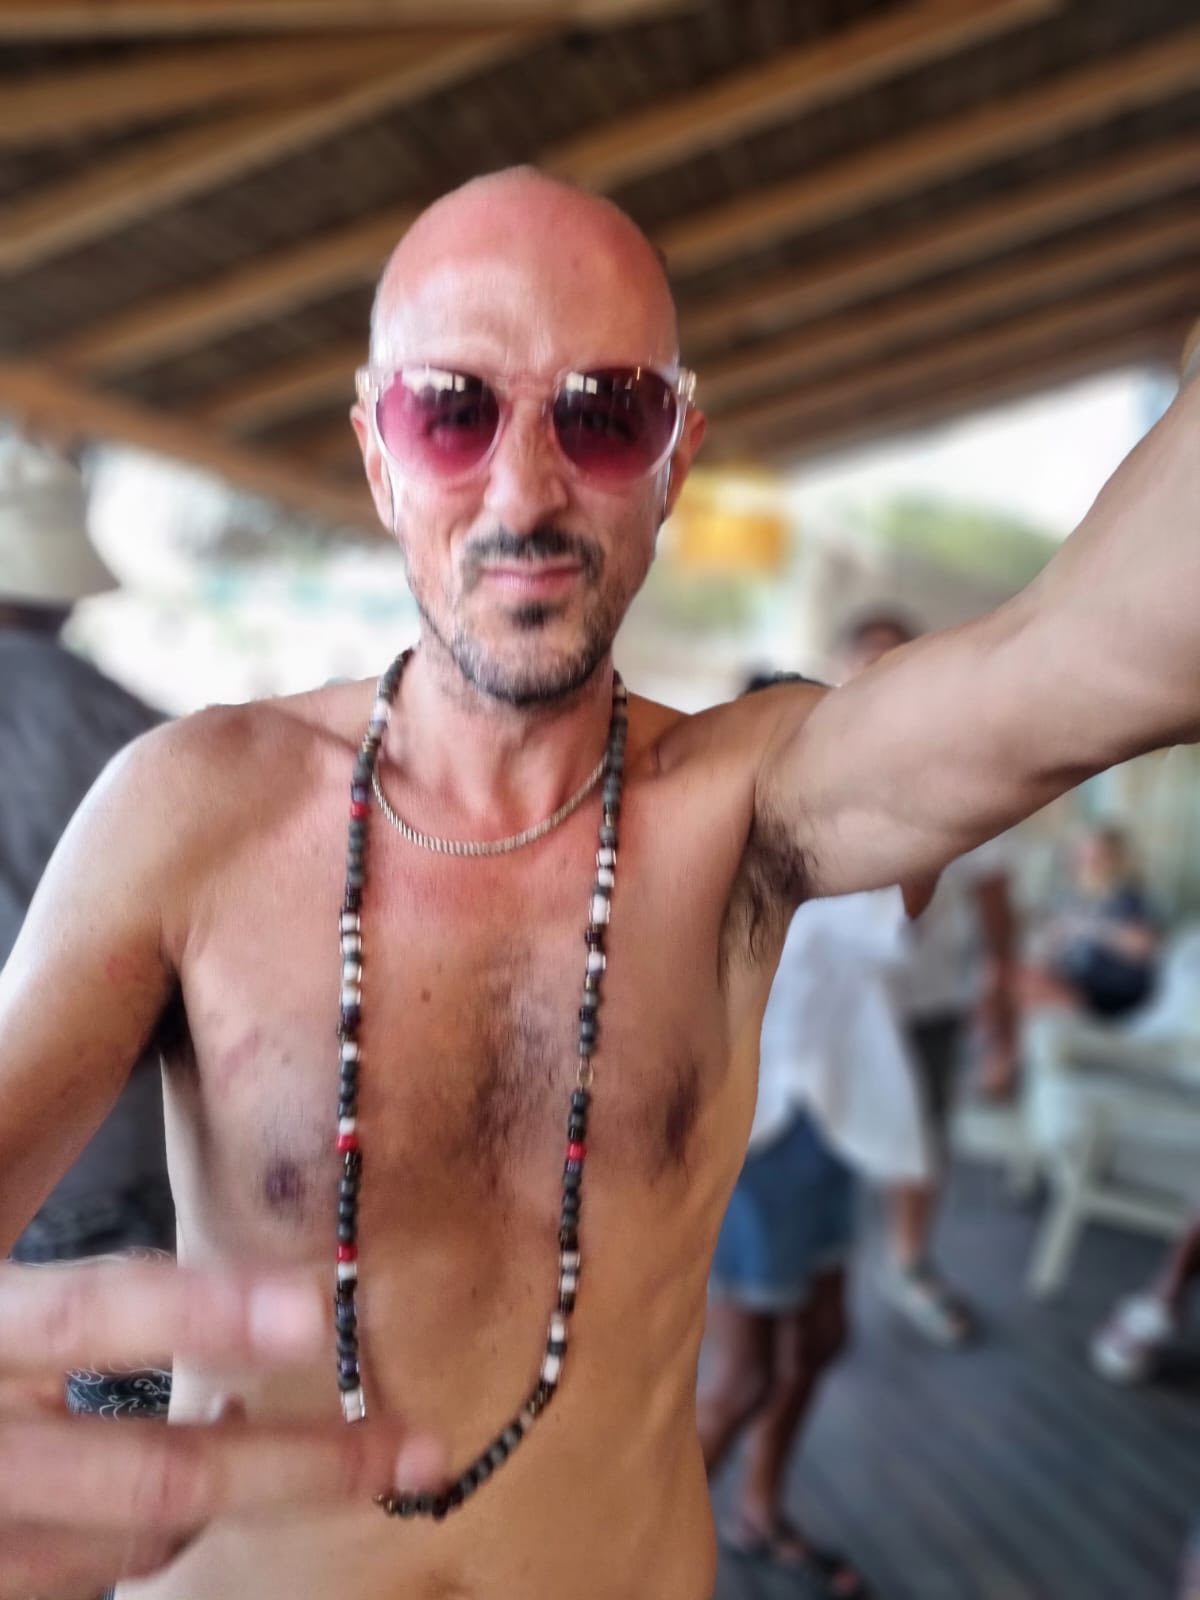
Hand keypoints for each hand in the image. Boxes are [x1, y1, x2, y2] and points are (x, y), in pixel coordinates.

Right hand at [0, 1259, 443, 1599]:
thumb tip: (187, 1184)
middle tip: (411, 1446)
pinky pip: (94, 1573)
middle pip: (151, 1470)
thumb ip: (51, 1248)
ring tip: (347, 1451)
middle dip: (296, 1465)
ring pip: (141, 1532)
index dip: (202, 1313)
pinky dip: (154, 1530)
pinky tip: (187, 1469)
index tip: (316, 1314)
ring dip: (242, 1490)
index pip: (86, 1312)